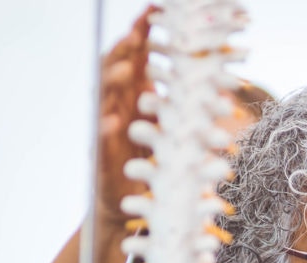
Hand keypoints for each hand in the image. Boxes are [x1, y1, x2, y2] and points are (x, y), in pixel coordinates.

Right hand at [97, 7, 156, 220]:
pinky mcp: (103, 157)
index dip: (141, 32)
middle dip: (125, 51)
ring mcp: (105, 130)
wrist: (127, 201)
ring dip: (115, 83)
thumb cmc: (150, 160)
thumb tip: (205, 73)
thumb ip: (176, 97)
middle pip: (115, 69)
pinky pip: (101, 140)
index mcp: (132, 95)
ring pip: (105, 99)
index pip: (134, 56)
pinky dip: (106, 129)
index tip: (154, 9)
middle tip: (137, 35)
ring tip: (128, 70)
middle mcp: (116, 106)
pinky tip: (113, 121)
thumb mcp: (167, 123)